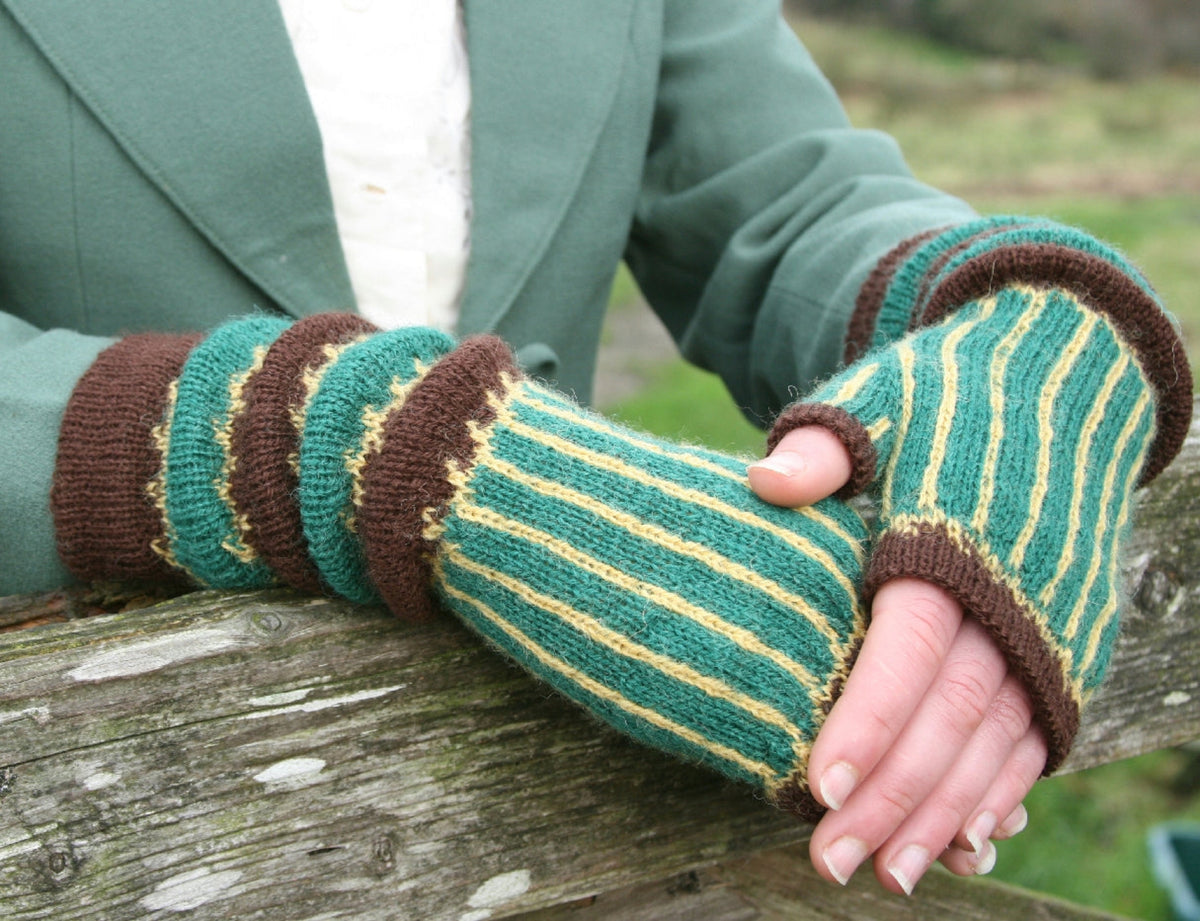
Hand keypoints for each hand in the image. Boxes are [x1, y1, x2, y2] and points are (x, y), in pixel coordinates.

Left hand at [748, 426, 1045, 893]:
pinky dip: (1004, 790)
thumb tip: (762, 482)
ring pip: (999, 741)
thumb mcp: (877, 405)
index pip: (907, 651)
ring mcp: (1053, 628)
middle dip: (892, 797)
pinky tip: (968, 838)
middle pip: (950, 718)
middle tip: (831, 862)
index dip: (865, 724)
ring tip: (893, 873)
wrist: (1061, 385)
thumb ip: (822, 451)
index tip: (814, 787)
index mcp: (953, 543)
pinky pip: (1039, 733)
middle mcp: (1014, 598)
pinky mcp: (1072, 645)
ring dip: (946, 814)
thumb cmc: (945, 398)